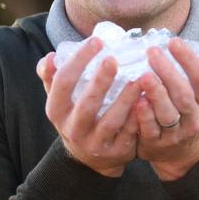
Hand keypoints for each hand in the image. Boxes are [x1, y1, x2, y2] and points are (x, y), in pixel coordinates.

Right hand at [37, 37, 140, 176]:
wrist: (88, 158)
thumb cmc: (75, 116)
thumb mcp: (59, 99)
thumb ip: (52, 76)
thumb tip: (50, 56)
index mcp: (57, 111)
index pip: (63, 83)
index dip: (79, 61)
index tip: (97, 41)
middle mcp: (73, 130)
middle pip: (87, 104)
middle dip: (100, 81)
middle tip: (113, 59)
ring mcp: (95, 143)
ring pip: (112, 121)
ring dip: (126, 99)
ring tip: (139, 78)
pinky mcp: (117, 152)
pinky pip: (129, 133)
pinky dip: (139, 116)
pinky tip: (148, 99)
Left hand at [135, 38, 198, 180]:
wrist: (182, 151)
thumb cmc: (189, 109)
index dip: (188, 59)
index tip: (173, 41)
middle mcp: (195, 118)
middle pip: (183, 95)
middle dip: (167, 72)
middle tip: (152, 51)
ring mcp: (176, 134)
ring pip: (167, 114)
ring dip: (156, 94)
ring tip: (144, 75)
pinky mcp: (156, 144)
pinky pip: (151, 129)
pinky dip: (144, 116)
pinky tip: (137, 101)